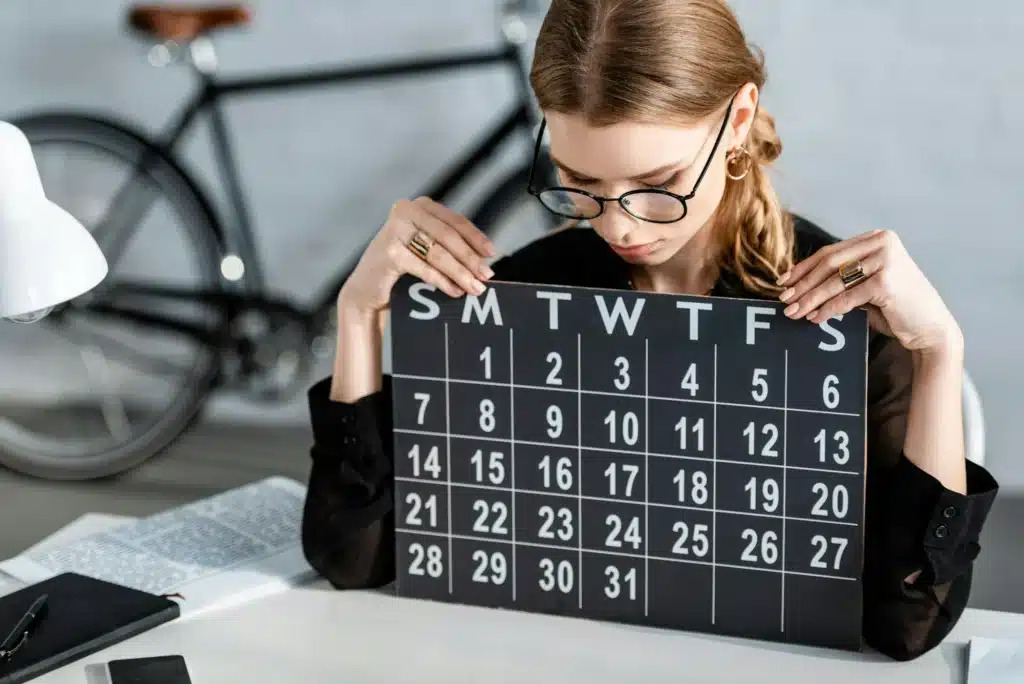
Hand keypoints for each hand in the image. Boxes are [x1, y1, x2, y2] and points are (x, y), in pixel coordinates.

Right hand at [338, 197, 496, 314]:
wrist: (367, 287)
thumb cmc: (402, 267)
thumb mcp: (426, 247)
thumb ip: (449, 245)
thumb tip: (484, 260)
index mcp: (420, 206)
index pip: (455, 221)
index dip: (475, 238)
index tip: (491, 254)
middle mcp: (406, 211)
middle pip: (448, 236)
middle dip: (470, 258)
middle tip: (486, 276)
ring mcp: (395, 229)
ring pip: (438, 253)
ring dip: (460, 272)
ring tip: (474, 288)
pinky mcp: (389, 251)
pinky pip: (424, 267)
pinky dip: (442, 281)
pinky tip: (454, 290)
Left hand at [776, 229, 961, 354]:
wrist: (931, 327)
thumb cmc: (896, 306)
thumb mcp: (867, 284)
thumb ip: (843, 277)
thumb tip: (798, 283)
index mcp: (877, 238)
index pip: (831, 252)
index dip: (804, 267)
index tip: (783, 281)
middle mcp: (883, 243)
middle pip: (829, 264)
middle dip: (803, 284)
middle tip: (784, 299)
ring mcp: (887, 261)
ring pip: (835, 281)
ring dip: (810, 298)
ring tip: (793, 312)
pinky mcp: (887, 282)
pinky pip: (847, 298)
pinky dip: (828, 309)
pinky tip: (815, 318)